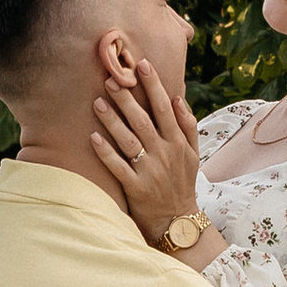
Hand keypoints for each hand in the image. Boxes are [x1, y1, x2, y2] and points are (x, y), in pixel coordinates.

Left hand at [92, 52, 202, 243]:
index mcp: (178, 143)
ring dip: (113, 120)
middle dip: (128, 98)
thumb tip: (178, 97)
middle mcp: (165, 154)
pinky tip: (93, 137)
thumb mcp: (193, 154)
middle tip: (111, 79)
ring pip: (129, 140)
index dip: (153, 85)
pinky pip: (118, 167)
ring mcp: (150, 171)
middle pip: (144, 120)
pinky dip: (106, 152)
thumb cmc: (182, 184)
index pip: (165, 108)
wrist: (178, 222)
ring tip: (98, 102)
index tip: (142, 64)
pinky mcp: (136, 188)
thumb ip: (188, 125)